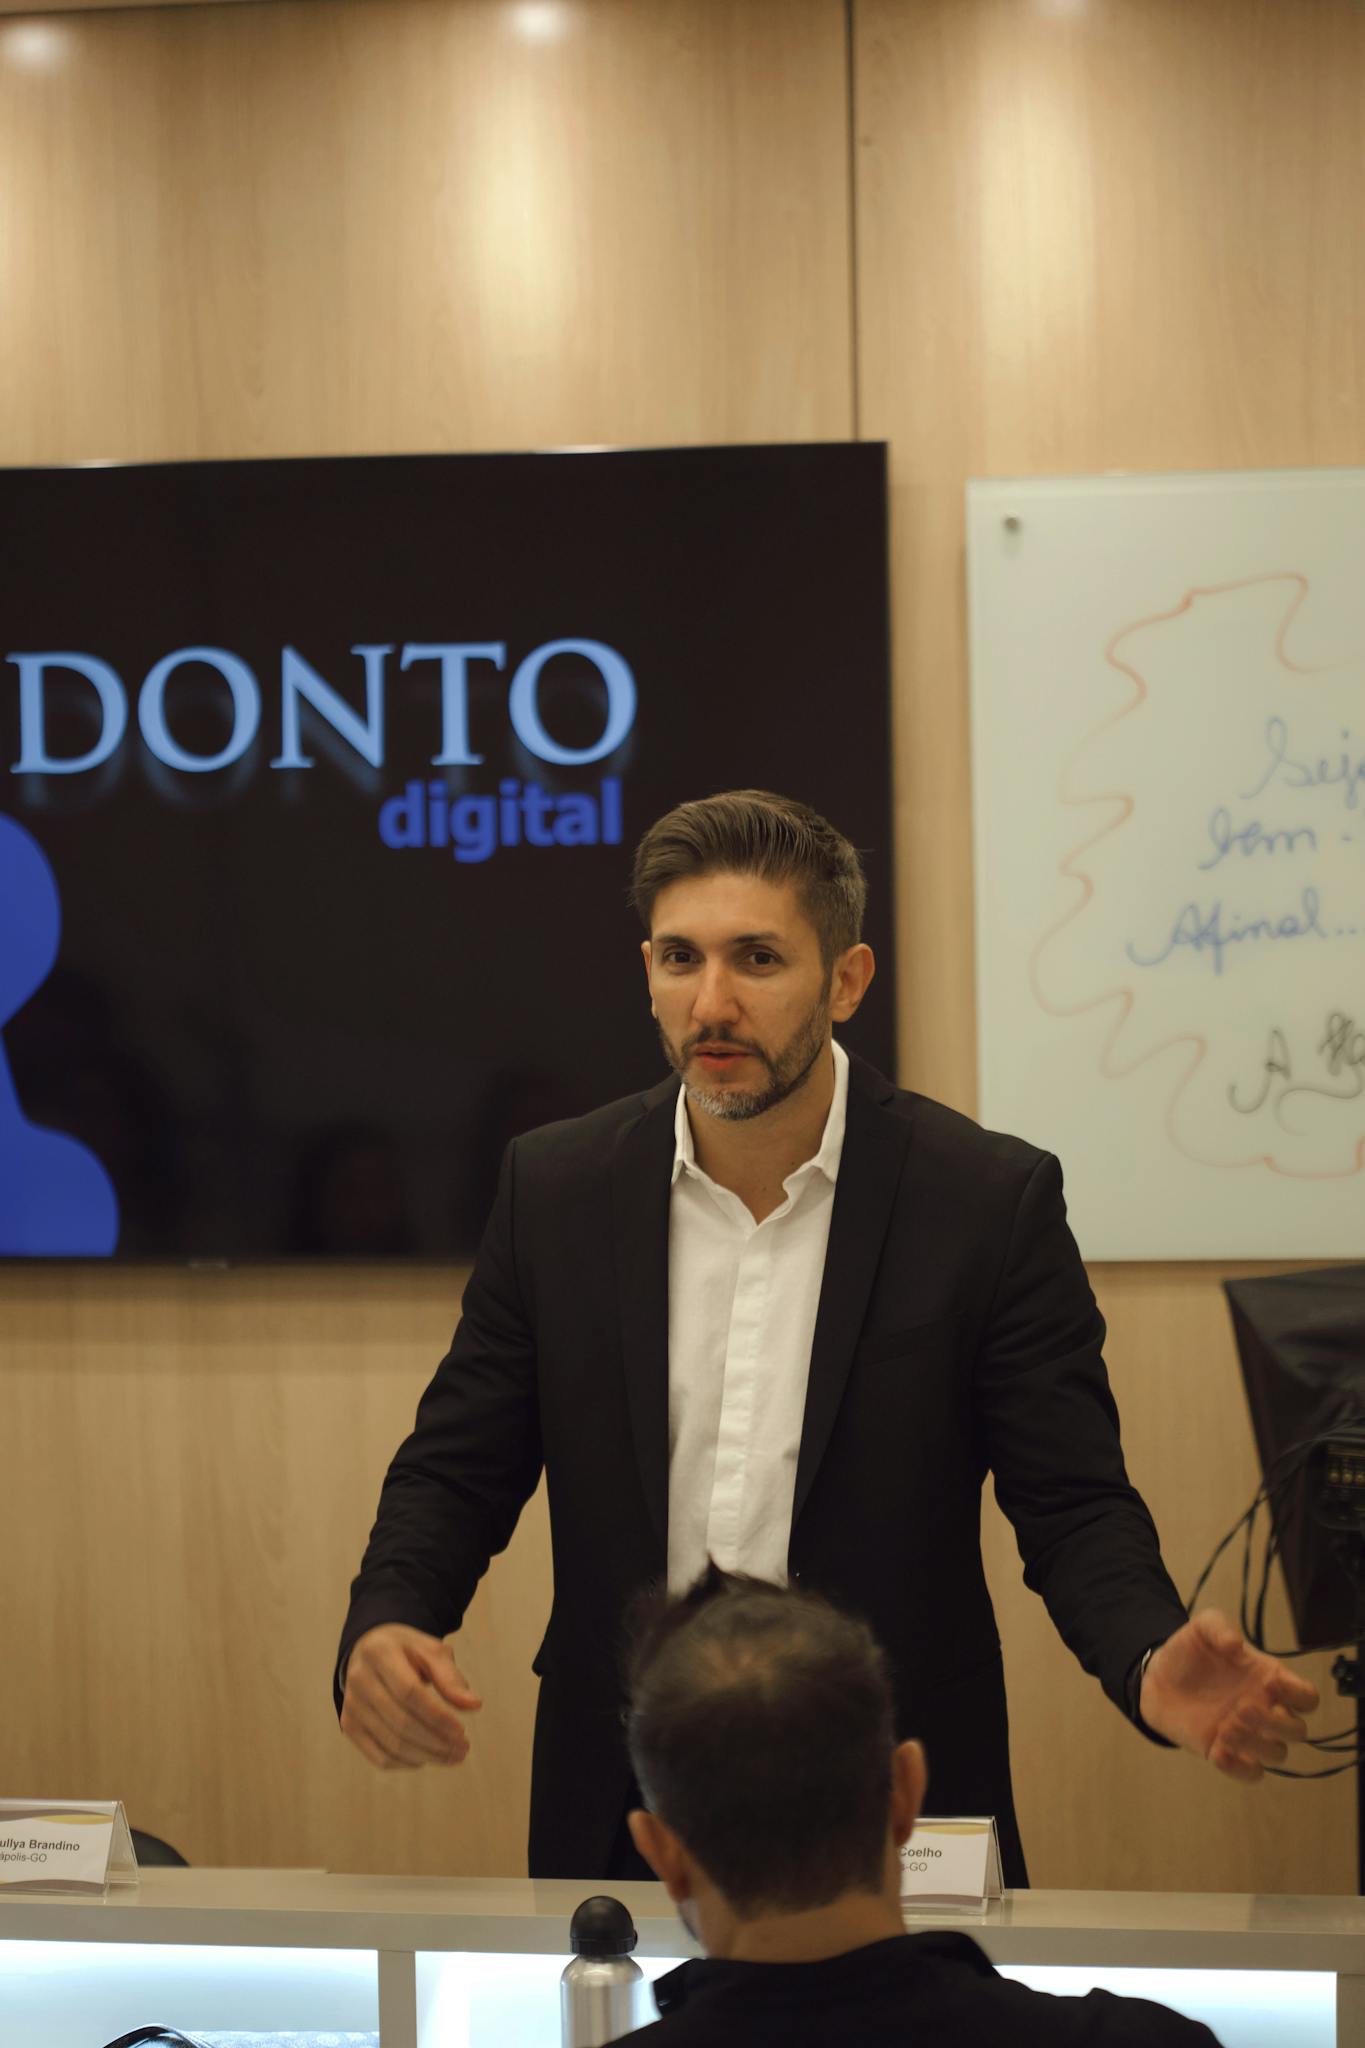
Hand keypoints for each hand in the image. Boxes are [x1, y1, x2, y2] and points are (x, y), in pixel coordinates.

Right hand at [340, 1624, 481, 1771]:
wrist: (369, 1650)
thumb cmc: (406, 1651)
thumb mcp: (430, 1650)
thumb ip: (451, 1677)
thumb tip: (474, 1705)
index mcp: (379, 1653)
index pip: (409, 1693)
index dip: (437, 1716)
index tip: (462, 1731)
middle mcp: (359, 1679)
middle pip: (400, 1722)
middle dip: (437, 1742)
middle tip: (463, 1749)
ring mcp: (351, 1705)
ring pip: (391, 1744)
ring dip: (427, 1756)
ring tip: (452, 1756)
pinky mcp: (349, 1725)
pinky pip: (379, 1756)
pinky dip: (406, 1763)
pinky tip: (427, 1757)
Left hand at [1139, 1609, 1318, 1781]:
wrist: (1156, 1676)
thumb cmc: (1190, 1651)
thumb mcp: (1203, 1628)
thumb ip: (1219, 1627)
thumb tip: (1236, 1644)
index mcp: (1269, 1680)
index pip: (1307, 1697)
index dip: (1299, 1693)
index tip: (1271, 1681)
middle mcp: (1264, 1710)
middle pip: (1298, 1731)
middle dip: (1277, 1724)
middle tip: (1242, 1708)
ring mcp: (1246, 1734)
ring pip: (1277, 1754)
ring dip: (1258, 1745)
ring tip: (1226, 1726)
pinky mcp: (1223, 1752)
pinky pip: (1250, 1774)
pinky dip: (1239, 1768)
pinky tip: (1217, 1751)